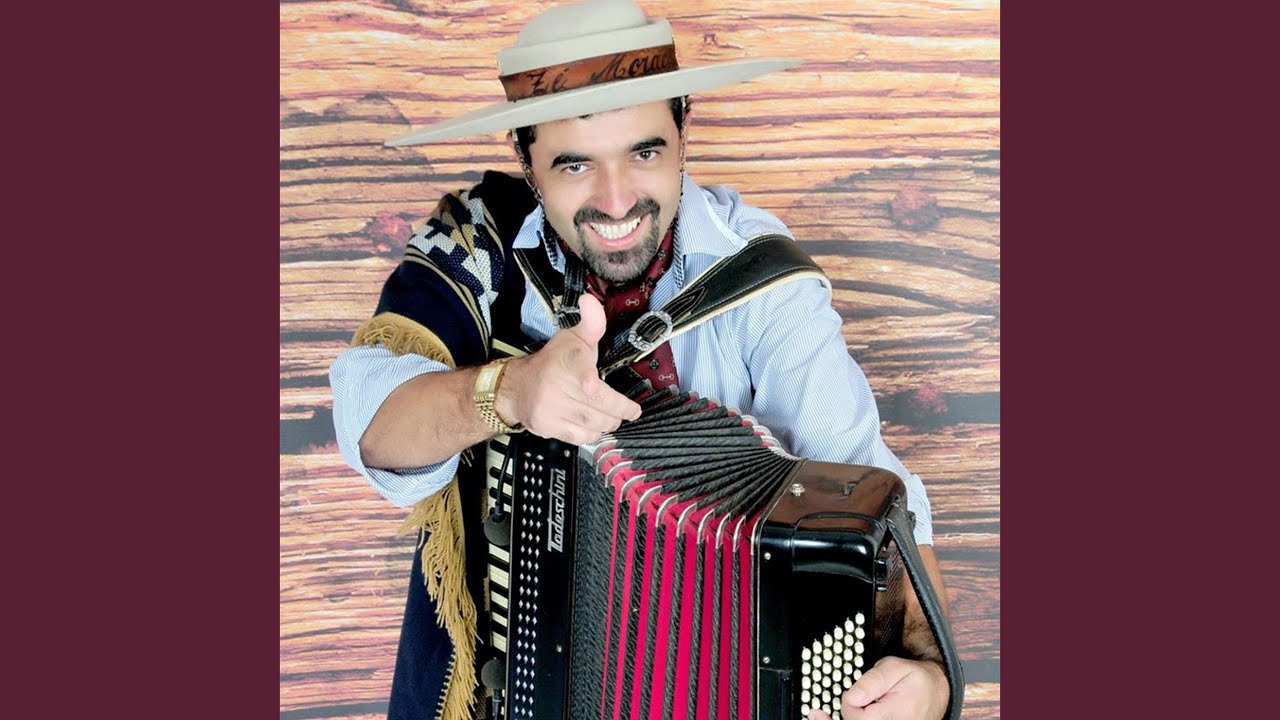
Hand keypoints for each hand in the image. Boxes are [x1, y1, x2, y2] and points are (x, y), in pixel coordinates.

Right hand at [495, 293, 640, 443]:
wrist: (516, 388)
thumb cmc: (551, 363)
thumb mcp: (572, 338)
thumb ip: (591, 323)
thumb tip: (591, 300)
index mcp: (565, 360)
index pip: (577, 365)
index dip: (586, 375)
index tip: (591, 385)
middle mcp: (556, 385)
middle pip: (599, 404)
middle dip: (619, 409)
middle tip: (627, 409)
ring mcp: (551, 408)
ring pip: (594, 423)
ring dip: (609, 422)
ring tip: (610, 416)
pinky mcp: (547, 426)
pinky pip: (581, 437)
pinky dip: (593, 434)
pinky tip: (593, 425)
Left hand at [809, 656, 947, 719]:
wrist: (937, 693)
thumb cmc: (916, 680)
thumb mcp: (895, 668)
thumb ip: (873, 682)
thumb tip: (852, 696)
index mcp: (895, 714)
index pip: (858, 718)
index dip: (847, 706)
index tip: (850, 694)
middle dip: (841, 718)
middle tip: (816, 714)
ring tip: (819, 717)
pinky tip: (837, 717)